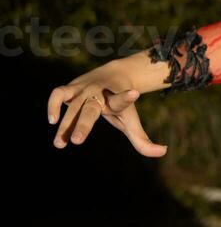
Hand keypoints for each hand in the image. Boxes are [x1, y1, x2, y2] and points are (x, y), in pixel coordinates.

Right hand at [47, 67, 167, 156]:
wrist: (114, 74)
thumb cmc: (122, 104)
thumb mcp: (131, 121)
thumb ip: (142, 140)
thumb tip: (163, 152)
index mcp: (116, 102)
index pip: (121, 100)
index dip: (126, 97)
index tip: (134, 93)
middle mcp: (99, 94)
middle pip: (90, 109)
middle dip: (83, 123)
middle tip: (77, 141)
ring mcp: (84, 90)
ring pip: (72, 106)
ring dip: (64, 124)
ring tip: (60, 144)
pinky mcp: (72, 87)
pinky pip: (58, 94)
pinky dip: (53, 105)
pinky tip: (52, 121)